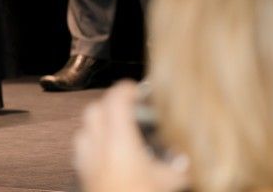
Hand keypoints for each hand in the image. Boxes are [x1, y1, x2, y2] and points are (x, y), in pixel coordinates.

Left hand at [73, 81, 189, 191]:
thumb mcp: (170, 182)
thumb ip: (181, 166)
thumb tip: (191, 155)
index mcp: (119, 143)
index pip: (115, 101)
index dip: (126, 90)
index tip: (136, 89)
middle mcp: (97, 148)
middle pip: (94, 110)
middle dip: (111, 104)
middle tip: (130, 108)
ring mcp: (86, 162)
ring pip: (84, 129)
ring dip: (98, 123)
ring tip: (119, 129)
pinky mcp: (82, 176)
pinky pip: (81, 150)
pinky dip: (92, 143)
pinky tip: (107, 154)